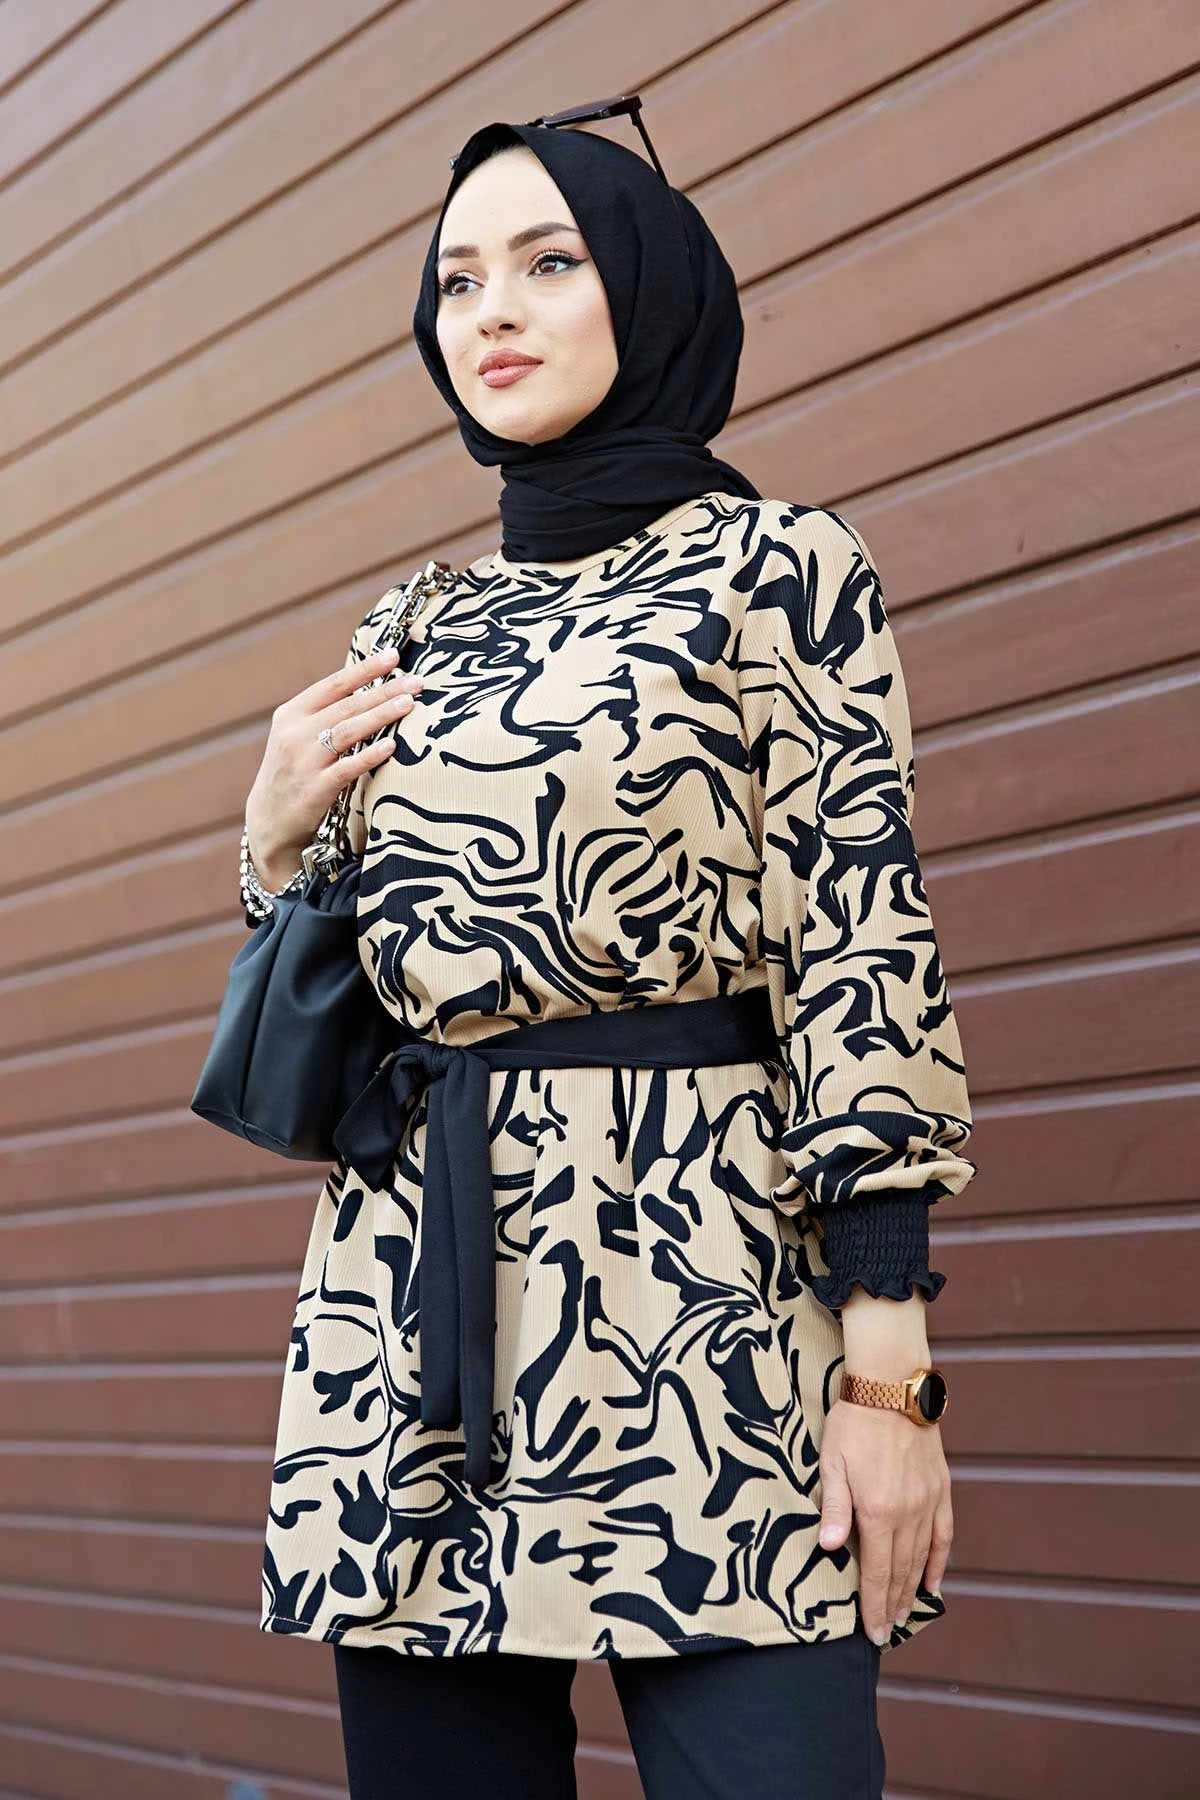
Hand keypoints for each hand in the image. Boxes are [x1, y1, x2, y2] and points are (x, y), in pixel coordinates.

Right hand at [244, 647, 422, 886]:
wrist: (268, 822)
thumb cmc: (294, 773)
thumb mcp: (297, 737)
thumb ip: (326, 714)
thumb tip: (371, 689)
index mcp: (291, 714)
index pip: (333, 684)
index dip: (365, 669)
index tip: (393, 656)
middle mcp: (294, 734)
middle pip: (347, 706)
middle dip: (384, 690)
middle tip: (417, 682)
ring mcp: (303, 762)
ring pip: (348, 731)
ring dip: (381, 715)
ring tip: (409, 704)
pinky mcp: (314, 789)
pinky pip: (347, 768)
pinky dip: (369, 755)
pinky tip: (391, 745)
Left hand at [817, 1397, 952, 1644]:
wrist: (892, 1388)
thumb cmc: (854, 1423)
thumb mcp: (832, 1463)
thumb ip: (834, 1508)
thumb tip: (828, 1548)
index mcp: (877, 1512)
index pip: (876, 1573)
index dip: (874, 1606)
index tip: (873, 1633)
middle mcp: (907, 1514)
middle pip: (900, 1572)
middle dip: (892, 1605)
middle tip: (886, 1631)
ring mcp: (927, 1503)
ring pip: (921, 1558)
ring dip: (912, 1589)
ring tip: (904, 1613)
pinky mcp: (940, 1489)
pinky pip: (943, 1535)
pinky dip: (939, 1562)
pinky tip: (933, 1582)